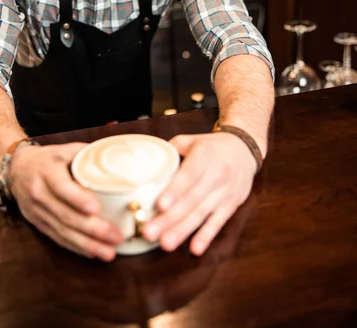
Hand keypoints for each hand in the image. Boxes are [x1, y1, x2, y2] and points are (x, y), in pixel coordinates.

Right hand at [8, 142, 123, 260]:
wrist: (17, 170)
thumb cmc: (49, 158)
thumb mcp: (65, 149)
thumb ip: (89, 155)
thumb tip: (121, 160)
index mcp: (46, 170)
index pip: (61, 187)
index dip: (77, 198)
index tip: (96, 208)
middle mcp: (39, 192)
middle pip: (65, 215)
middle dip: (92, 229)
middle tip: (116, 236)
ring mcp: (37, 211)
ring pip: (62, 231)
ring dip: (87, 244)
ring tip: (109, 252)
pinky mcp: (38, 224)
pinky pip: (57, 238)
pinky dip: (76, 247)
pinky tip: (93, 252)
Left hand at [142, 132, 257, 255]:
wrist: (244, 151)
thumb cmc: (211, 147)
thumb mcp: (191, 140)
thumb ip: (169, 151)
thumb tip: (144, 167)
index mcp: (204, 155)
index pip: (190, 174)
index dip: (176, 190)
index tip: (160, 205)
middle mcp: (217, 174)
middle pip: (192, 199)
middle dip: (170, 218)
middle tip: (150, 232)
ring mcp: (225, 192)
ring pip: (202, 214)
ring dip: (183, 231)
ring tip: (165, 244)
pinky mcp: (231, 206)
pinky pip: (218, 223)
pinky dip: (206, 236)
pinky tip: (195, 249)